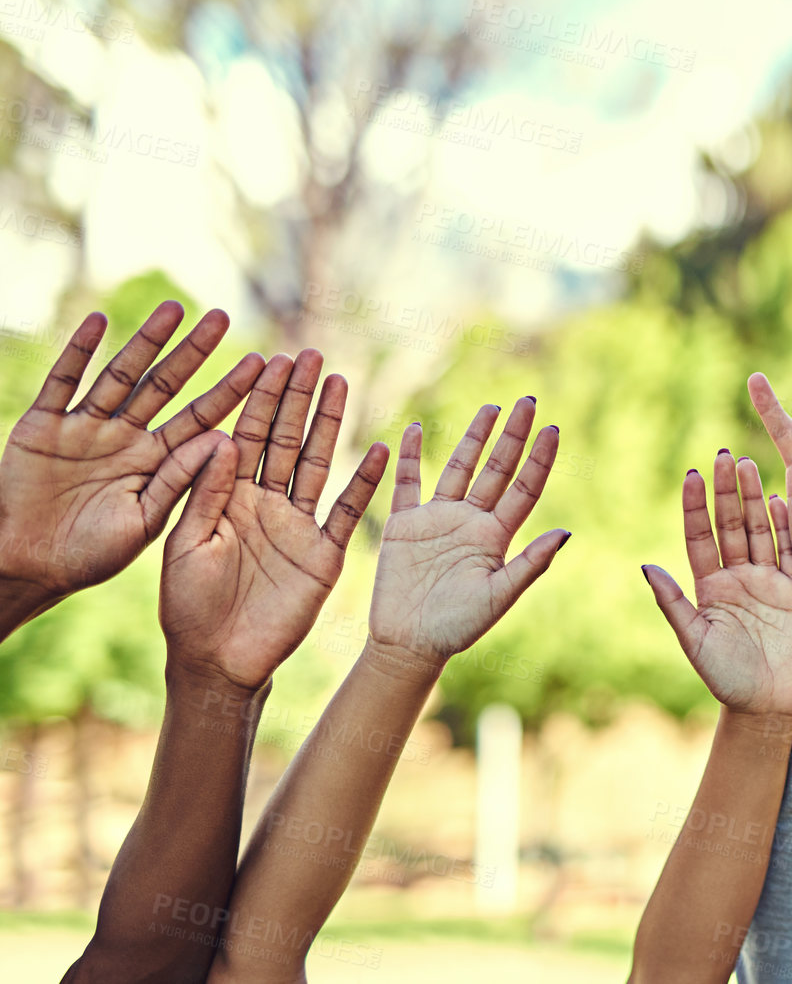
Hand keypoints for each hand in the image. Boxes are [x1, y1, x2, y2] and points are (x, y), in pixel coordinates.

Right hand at [0, 302, 262, 613]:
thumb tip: (224, 439)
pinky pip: (63, 382)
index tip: (262, 362)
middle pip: (165, 385)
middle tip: (222, 316)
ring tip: (173, 309)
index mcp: (155, 461)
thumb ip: (179, 481)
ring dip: (145, 341)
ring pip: (120, 375)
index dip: (229, 390)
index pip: (200, 417)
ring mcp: (85, 428)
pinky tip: (97, 321)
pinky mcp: (43, 425)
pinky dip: (77, 352)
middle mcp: (125, 437)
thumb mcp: (144, 521)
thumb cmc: (91, 555)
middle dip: (192, 352)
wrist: (27, 566)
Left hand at [160, 350, 389, 689]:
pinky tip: (379, 452)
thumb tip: (223, 439)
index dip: (259, 399)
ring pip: (316, 464)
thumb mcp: (186, 545)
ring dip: (329, 424)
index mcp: (225, 496)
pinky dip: (364, 484)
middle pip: (284, 439)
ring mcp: (297, 526)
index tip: (271, 360)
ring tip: (341, 382)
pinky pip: (347, 513)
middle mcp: (264, 503)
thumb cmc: (187, 607)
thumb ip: (206, 494)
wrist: (218, 660)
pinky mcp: (323, 554)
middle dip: (296, 397)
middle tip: (310, 355)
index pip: (245, 435)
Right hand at [368, 399, 569, 669]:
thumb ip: (530, 565)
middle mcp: (471, 521)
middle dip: (512, 435)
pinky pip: (407, 483)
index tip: (553, 429)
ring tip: (491, 407)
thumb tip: (566, 532)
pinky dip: (409, 456)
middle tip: (528, 400)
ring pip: (459, 467)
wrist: (410, 644)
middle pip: (497, 469)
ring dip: (474, 438)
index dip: (538, 459)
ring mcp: (438, 519)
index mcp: (496, 536)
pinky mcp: (406, 525)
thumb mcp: (499, 596)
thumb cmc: (458, 627)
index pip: (524, 488)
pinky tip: (415, 430)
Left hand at [642, 451, 791, 717]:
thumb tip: (645, 566)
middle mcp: (738, 578)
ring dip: (754, 498)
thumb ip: (673, 603)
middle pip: (731, 525)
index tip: (691, 476)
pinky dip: (785, 526)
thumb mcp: (695, 642)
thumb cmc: (727, 679)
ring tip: (748, 464)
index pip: (700, 537)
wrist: (770, 706)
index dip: (695, 507)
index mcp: (709, 588)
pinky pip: (790, 552)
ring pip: (759, 530)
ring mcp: (768, 581)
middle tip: (723, 456)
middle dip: (726, 491)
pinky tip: (780, 499)